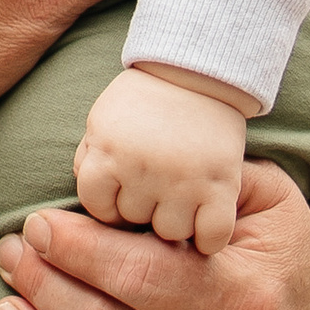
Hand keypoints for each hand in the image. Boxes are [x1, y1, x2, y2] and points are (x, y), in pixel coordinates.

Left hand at [74, 66, 247, 253]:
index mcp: (109, 150)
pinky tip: (208, 220)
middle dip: (143, 207)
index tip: (124, 193)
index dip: (110, 203)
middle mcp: (142, 167)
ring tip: (183, 197)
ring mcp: (183, 178)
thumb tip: (88, 202)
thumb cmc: (144, 101)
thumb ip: (88, 159)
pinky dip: (210, 237)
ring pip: (170, 231)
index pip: (96, 205)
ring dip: (176, 220)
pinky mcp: (221, 184)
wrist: (198, 72)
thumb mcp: (102, 121)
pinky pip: (212, 236)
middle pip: (134, 219)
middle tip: (158, 186)